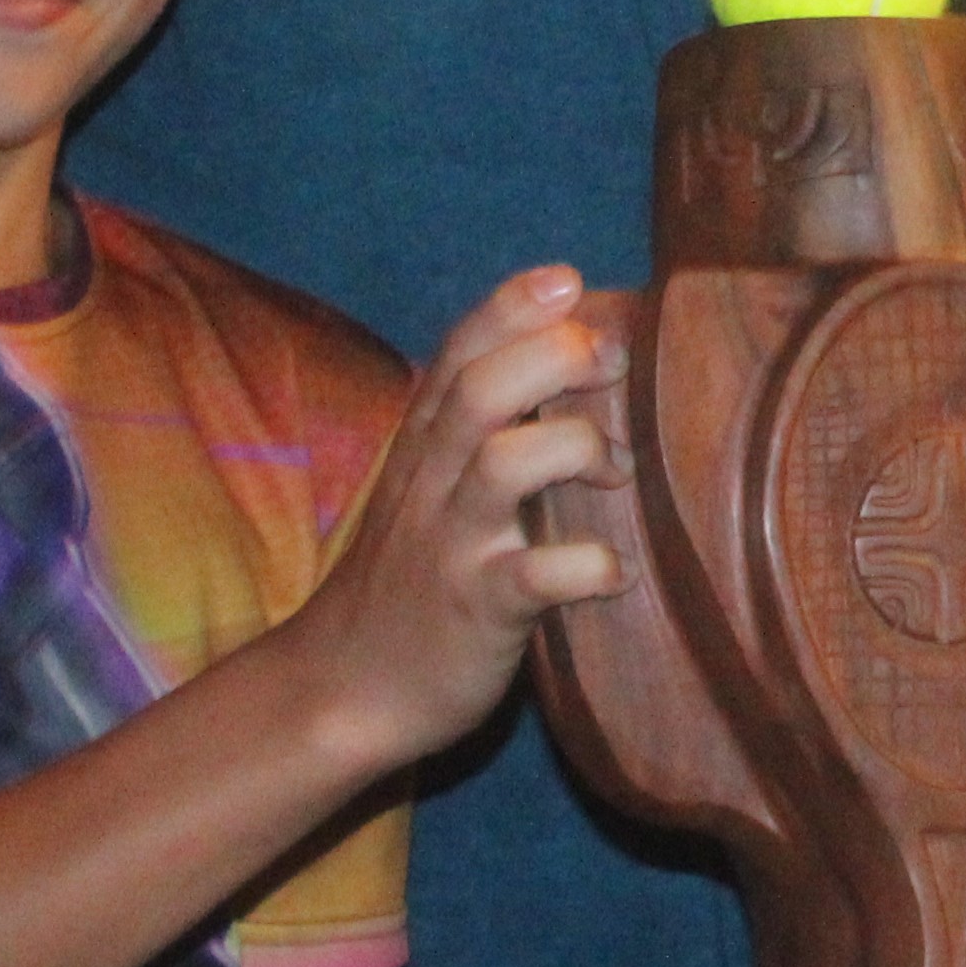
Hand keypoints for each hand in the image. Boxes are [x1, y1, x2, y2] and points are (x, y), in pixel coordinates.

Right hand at [280, 267, 630, 770]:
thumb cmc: (412, 574)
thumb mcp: (429, 485)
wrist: (345, 688)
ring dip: (574, 451)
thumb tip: (579, 356)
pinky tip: (617, 571)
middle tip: (612, 357)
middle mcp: (433, 484)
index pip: (456, 353)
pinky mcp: (477, 611)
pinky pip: (532, 577)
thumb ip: (484, 424)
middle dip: (549, 357)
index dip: (509, 308)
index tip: (567, 278)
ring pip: (501, 468)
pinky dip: (586, 566)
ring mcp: (452, 547)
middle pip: (477, 393)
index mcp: (425, 445)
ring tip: (619, 473)